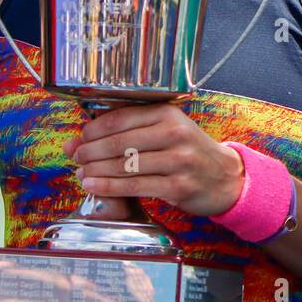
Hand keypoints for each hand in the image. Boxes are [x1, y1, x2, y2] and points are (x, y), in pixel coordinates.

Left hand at [63, 101, 244, 217]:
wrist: (224, 177)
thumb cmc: (188, 152)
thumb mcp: (166, 131)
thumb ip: (126, 132)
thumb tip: (78, 140)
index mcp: (168, 113)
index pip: (120, 118)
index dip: (92, 130)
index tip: (79, 140)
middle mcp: (174, 133)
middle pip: (119, 142)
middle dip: (90, 152)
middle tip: (76, 158)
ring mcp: (178, 160)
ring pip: (124, 165)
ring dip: (96, 171)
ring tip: (81, 174)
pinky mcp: (178, 186)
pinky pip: (134, 186)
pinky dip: (108, 187)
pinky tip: (93, 186)